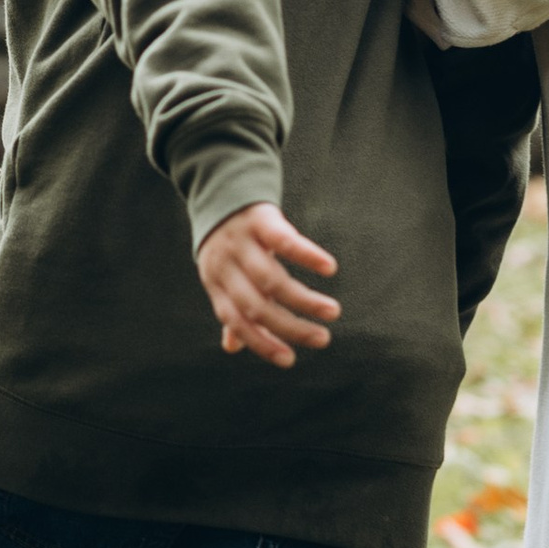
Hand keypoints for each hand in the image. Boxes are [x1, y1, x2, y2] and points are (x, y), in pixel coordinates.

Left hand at [195, 203, 339, 366]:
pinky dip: (307, 256)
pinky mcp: (259, 219)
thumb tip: (233, 346)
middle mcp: (225, 265)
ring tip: (332, 311)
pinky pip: (284, 241)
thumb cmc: (229, 243)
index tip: (290, 360)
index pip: (236, 321)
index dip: (261, 342)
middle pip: (256, 305)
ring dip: (304, 300)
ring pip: (272, 279)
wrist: (222, 187)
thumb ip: (231, 308)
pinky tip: (329, 268)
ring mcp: (241, 241)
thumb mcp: (223, 274)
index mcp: (216, 284)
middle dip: (290, 327)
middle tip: (322, 339)